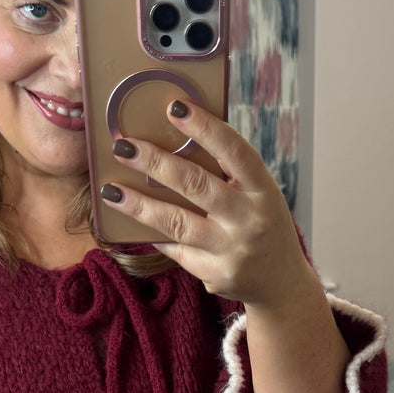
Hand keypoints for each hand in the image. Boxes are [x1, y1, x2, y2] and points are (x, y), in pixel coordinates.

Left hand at [101, 101, 313, 306]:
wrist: (282, 285)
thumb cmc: (263, 225)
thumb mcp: (258, 194)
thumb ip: (228, 172)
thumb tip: (176, 136)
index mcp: (263, 190)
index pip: (234, 151)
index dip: (204, 127)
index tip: (174, 106)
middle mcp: (250, 220)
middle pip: (196, 185)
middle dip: (156, 163)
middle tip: (124, 146)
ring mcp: (232, 250)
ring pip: (177, 223)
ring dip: (140, 205)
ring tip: (111, 190)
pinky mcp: (215, 275)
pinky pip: (177, 250)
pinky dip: (154, 235)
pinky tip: (131, 223)